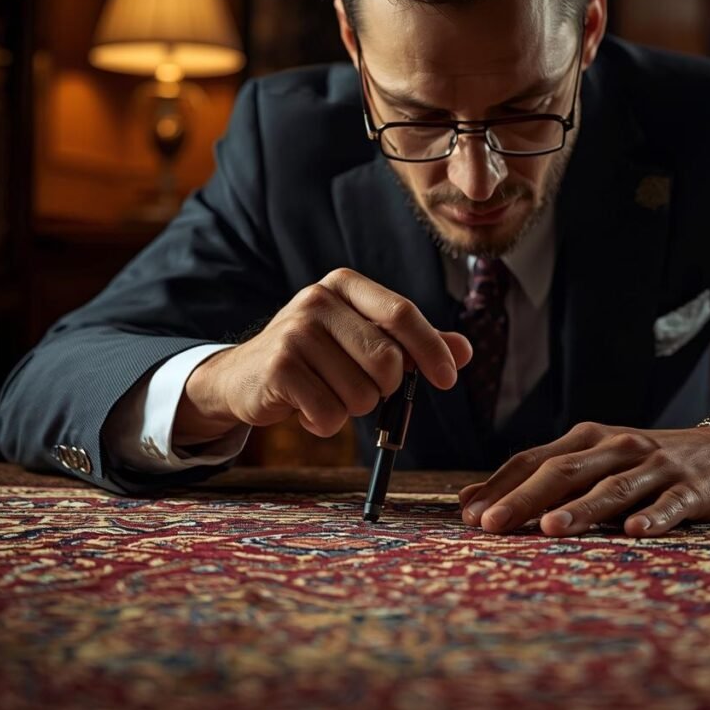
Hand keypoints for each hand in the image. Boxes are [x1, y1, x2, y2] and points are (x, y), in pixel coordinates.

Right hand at [174, 268, 472, 441]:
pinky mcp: (279, 367)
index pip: (402, 314)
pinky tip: (305, 407)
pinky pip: (330, 415)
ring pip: (361, 395)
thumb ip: (413, 345)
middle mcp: (318, 299)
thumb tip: (465, 351)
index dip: (431, 350)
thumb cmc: (317, 358)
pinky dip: (324, 424)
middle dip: (383, 389)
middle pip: (387, 361)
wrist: (244, 377)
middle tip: (359, 389)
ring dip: (351, 409)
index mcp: (345, 285)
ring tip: (325, 393)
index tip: (449, 380)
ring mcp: (295, 331)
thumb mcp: (363, 340)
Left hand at [457, 422, 709, 537]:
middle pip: (564, 472)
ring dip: (581, 509)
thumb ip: (538, 479)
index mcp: (586, 439)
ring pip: (612, 488)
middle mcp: (616, 447)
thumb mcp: (591, 463)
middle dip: (526, 499)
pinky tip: (633, 532)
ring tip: (552, 528)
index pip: (534, 460)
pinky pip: (669, 504)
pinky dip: (651, 517)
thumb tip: (469, 502)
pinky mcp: (691, 488)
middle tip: (493, 525)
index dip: (501, 485)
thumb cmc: (641, 464)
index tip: (468, 515)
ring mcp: (655, 466)